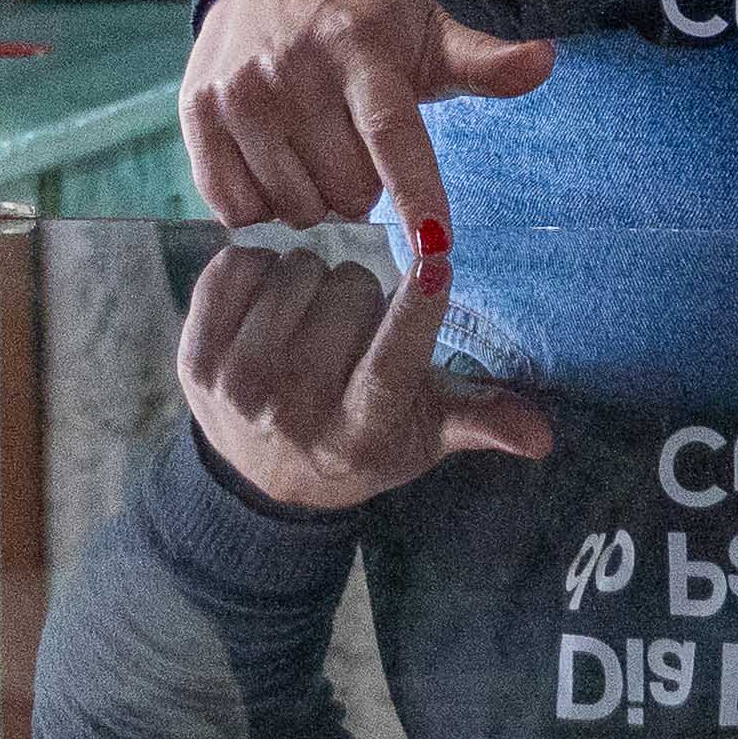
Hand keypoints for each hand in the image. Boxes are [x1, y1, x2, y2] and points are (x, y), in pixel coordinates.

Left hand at [174, 235, 557, 511]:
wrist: (262, 481)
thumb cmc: (362, 440)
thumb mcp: (423, 436)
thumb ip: (479, 421)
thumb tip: (544, 435)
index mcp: (359, 434)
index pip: (393, 362)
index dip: (417, 307)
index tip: (438, 258)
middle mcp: (294, 414)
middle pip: (348, 292)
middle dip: (360, 296)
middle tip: (353, 330)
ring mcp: (238, 388)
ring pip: (294, 271)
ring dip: (310, 282)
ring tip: (311, 321)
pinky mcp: (193, 362)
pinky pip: (234, 268)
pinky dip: (256, 271)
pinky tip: (268, 305)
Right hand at [182, 0, 556, 235]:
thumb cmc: (359, 11)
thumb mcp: (424, 26)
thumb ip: (481, 58)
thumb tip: (545, 61)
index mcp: (357, 47)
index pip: (391, 136)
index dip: (415, 195)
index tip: (436, 248)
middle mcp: (292, 70)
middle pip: (345, 189)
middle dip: (361, 189)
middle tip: (354, 149)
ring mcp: (238, 93)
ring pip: (293, 208)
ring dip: (313, 200)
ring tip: (314, 153)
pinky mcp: (195, 113)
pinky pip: (235, 208)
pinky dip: (260, 206)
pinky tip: (272, 166)